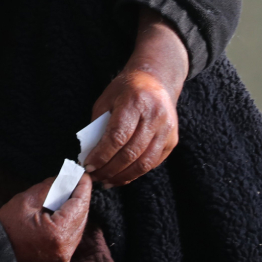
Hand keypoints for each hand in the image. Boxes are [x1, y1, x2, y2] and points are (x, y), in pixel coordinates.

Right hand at [0, 174, 91, 261]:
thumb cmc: (6, 226)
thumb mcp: (27, 200)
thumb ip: (51, 188)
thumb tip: (67, 178)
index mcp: (59, 233)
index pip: (80, 205)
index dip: (83, 187)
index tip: (83, 174)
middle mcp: (66, 249)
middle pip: (83, 217)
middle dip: (80, 198)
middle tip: (76, 181)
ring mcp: (63, 258)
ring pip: (79, 228)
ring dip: (76, 211)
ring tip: (68, 195)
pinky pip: (71, 239)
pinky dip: (70, 225)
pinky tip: (63, 213)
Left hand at [84, 9, 187, 187]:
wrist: (156, 80)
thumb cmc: (126, 89)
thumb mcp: (107, 99)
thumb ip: (98, 125)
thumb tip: (89, 154)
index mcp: (136, 102)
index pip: (117, 136)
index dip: (102, 155)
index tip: (89, 166)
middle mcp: (155, 116)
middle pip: (131, 152)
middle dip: (110, 169)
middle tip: (95, 177)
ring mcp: (167, 129)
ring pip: (144, 162)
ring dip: (123, 176)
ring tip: (107, 181)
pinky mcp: (172, 140)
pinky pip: (153, 163)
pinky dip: (136, 173)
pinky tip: (121, 177)